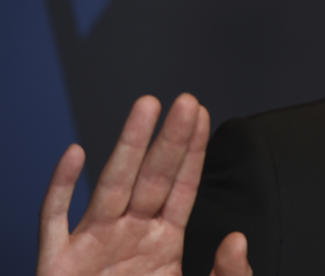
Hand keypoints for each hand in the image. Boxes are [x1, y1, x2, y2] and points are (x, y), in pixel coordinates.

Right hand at [37, 94, 251, 275]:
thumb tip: (237, 238)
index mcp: (162, 242)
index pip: (181, 187)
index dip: (192, 151)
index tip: (202, 113)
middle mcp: (127, 237)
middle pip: (152, 178)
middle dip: (168, 139)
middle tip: (185, 99)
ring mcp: (91, 248)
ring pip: (110, 186)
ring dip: (127, 147)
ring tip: (146, 107)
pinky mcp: (56, 268)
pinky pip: (54, 223)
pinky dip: (60, 189)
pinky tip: (75, 154)